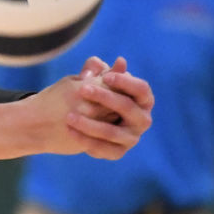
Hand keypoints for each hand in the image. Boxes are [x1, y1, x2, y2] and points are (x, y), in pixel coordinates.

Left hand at [31, 56, 153, 158]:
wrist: (82, 122)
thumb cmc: (94, 95)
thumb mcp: (95, 80)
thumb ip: (101, 70)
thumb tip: (120, 61)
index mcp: (143, 100)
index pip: (142, 89)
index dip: (125, 82)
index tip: (105, 76)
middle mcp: (142, 120)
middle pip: (128, 107)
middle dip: (105, 97)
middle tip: (81, 89)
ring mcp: (132, 138)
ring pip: (112, 132)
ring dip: (90, 124)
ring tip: (69, 116)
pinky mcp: (118, 152)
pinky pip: (103, 149)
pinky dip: (86, 140)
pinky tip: (70, 131)